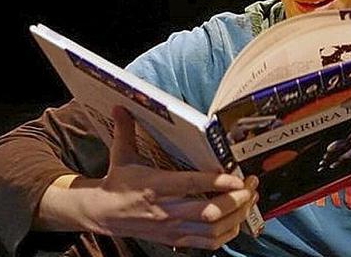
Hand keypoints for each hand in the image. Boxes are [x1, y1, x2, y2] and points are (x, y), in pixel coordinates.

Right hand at [40, 106, 258, 249]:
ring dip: (237, 216)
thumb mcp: (121, 155)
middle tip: (251, 186)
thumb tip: (122, 106)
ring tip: (250, 199)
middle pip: (208, 211)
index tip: (237, 177)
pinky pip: (207, 243)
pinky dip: (227, 234)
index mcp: (154, 186)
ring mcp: (171, 227)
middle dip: (236, 200)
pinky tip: (237, 220)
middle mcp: (165, 210)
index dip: (216, 182)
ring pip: (212, 229)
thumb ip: (126, 130)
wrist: (100, 214)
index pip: (190, 184)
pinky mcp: (175, 239)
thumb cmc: (117, 183)